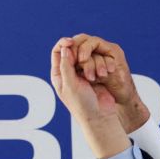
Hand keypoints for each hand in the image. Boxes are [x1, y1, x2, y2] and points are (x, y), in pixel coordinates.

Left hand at [49, 36, 130, 158]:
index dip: (63, 43)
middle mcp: (69, 72)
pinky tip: (102, 73)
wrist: (100, 117)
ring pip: (86, 56)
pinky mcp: (95, 74)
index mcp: (58, 75)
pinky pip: (97, 62)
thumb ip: (66, 66)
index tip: (71, 41)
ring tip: (93, 77)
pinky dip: (99, 64)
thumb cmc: (82, 105)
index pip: (57, 52)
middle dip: (80, 54)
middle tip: (85, 59)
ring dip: (91, 63)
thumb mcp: (70, 85)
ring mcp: (83, 73)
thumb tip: (65, 48)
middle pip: (72, 51)